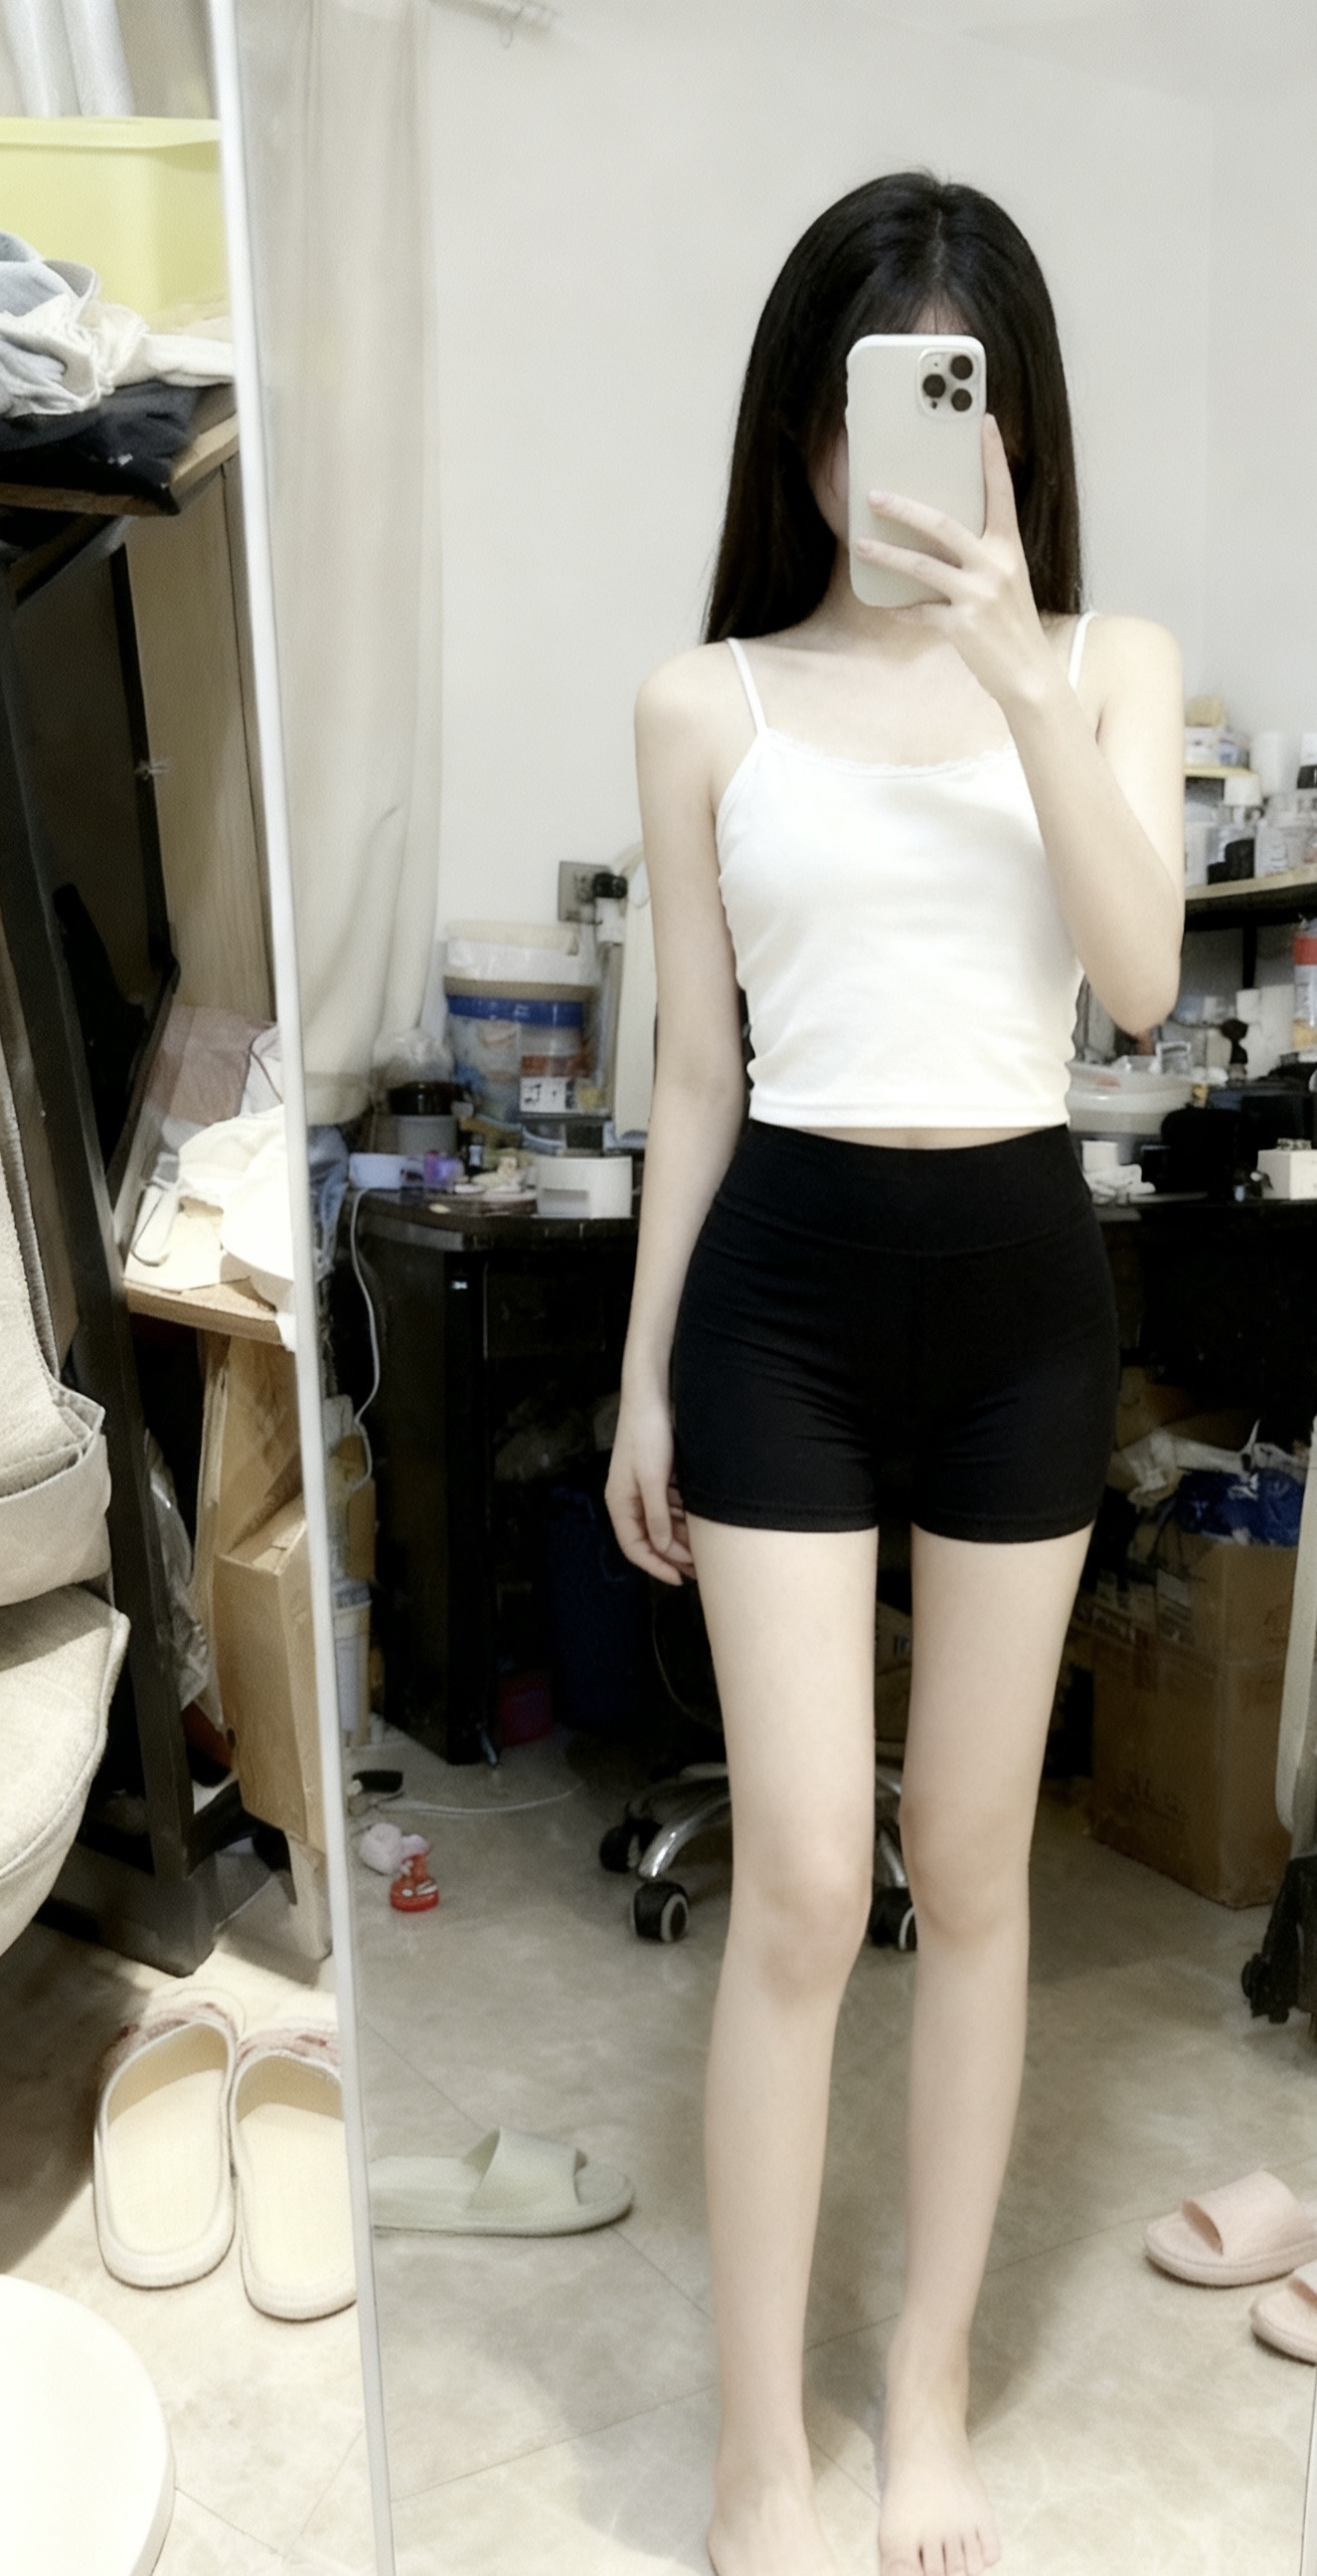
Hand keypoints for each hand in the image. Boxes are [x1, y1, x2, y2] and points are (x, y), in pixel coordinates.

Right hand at [605, 1385, 694, 1586]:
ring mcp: (644, 1488)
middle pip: (651, 1539)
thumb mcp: (652, 1479)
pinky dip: (686, 1517)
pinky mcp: (659, 1477)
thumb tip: (661, 1547)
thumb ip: (656, 1516)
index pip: (635, 1547)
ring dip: (683, 1537)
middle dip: (674, 1555)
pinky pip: (671, 1506)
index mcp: (619, 1502)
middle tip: (700, 1570)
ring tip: (707, 1550)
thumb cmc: (647, 1433)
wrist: (653, 1395)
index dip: (656, 1566)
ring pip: (664, 1524)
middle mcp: (629, 1499)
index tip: (679, 1579)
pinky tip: (704, 1524)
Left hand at [855, 414, 1054, 709]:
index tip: (983, 422)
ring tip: (860, 543)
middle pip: (941, 524)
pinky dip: (903, 610)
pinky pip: (920, 612)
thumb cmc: (1013, 626)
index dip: (992, 456)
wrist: (1030, 675)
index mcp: (1009, 548)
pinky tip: (890, 609)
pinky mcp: (961, 625)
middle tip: (874, 494)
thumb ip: (979, 559)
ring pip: (920, 565)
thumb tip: (939, 543)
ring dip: (886, 554)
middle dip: (903, 508)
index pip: (1001, 492)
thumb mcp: (1006, 583)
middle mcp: (995, 565)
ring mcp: (978, 594)